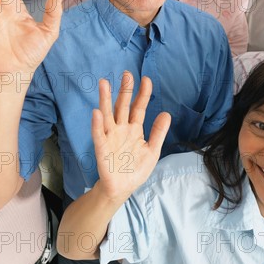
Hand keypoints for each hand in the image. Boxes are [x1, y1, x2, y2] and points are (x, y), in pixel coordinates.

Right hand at [92, 72, 170, 202]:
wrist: (122, 189)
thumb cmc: (135, 169)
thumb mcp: (152, 151)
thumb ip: (158, 132)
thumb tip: (166, 113)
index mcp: (134, 129)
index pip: (139, 107)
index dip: (143, 94)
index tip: (146, 79)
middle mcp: (121, 129)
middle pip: (122, 106)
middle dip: (125, 90)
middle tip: (127, 74)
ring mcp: (110, 137)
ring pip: (107, 115)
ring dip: (105, 100)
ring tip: (104, 84)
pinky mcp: (101, 148)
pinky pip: (98, 135)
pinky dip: (97, 124)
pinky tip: (97, 113)